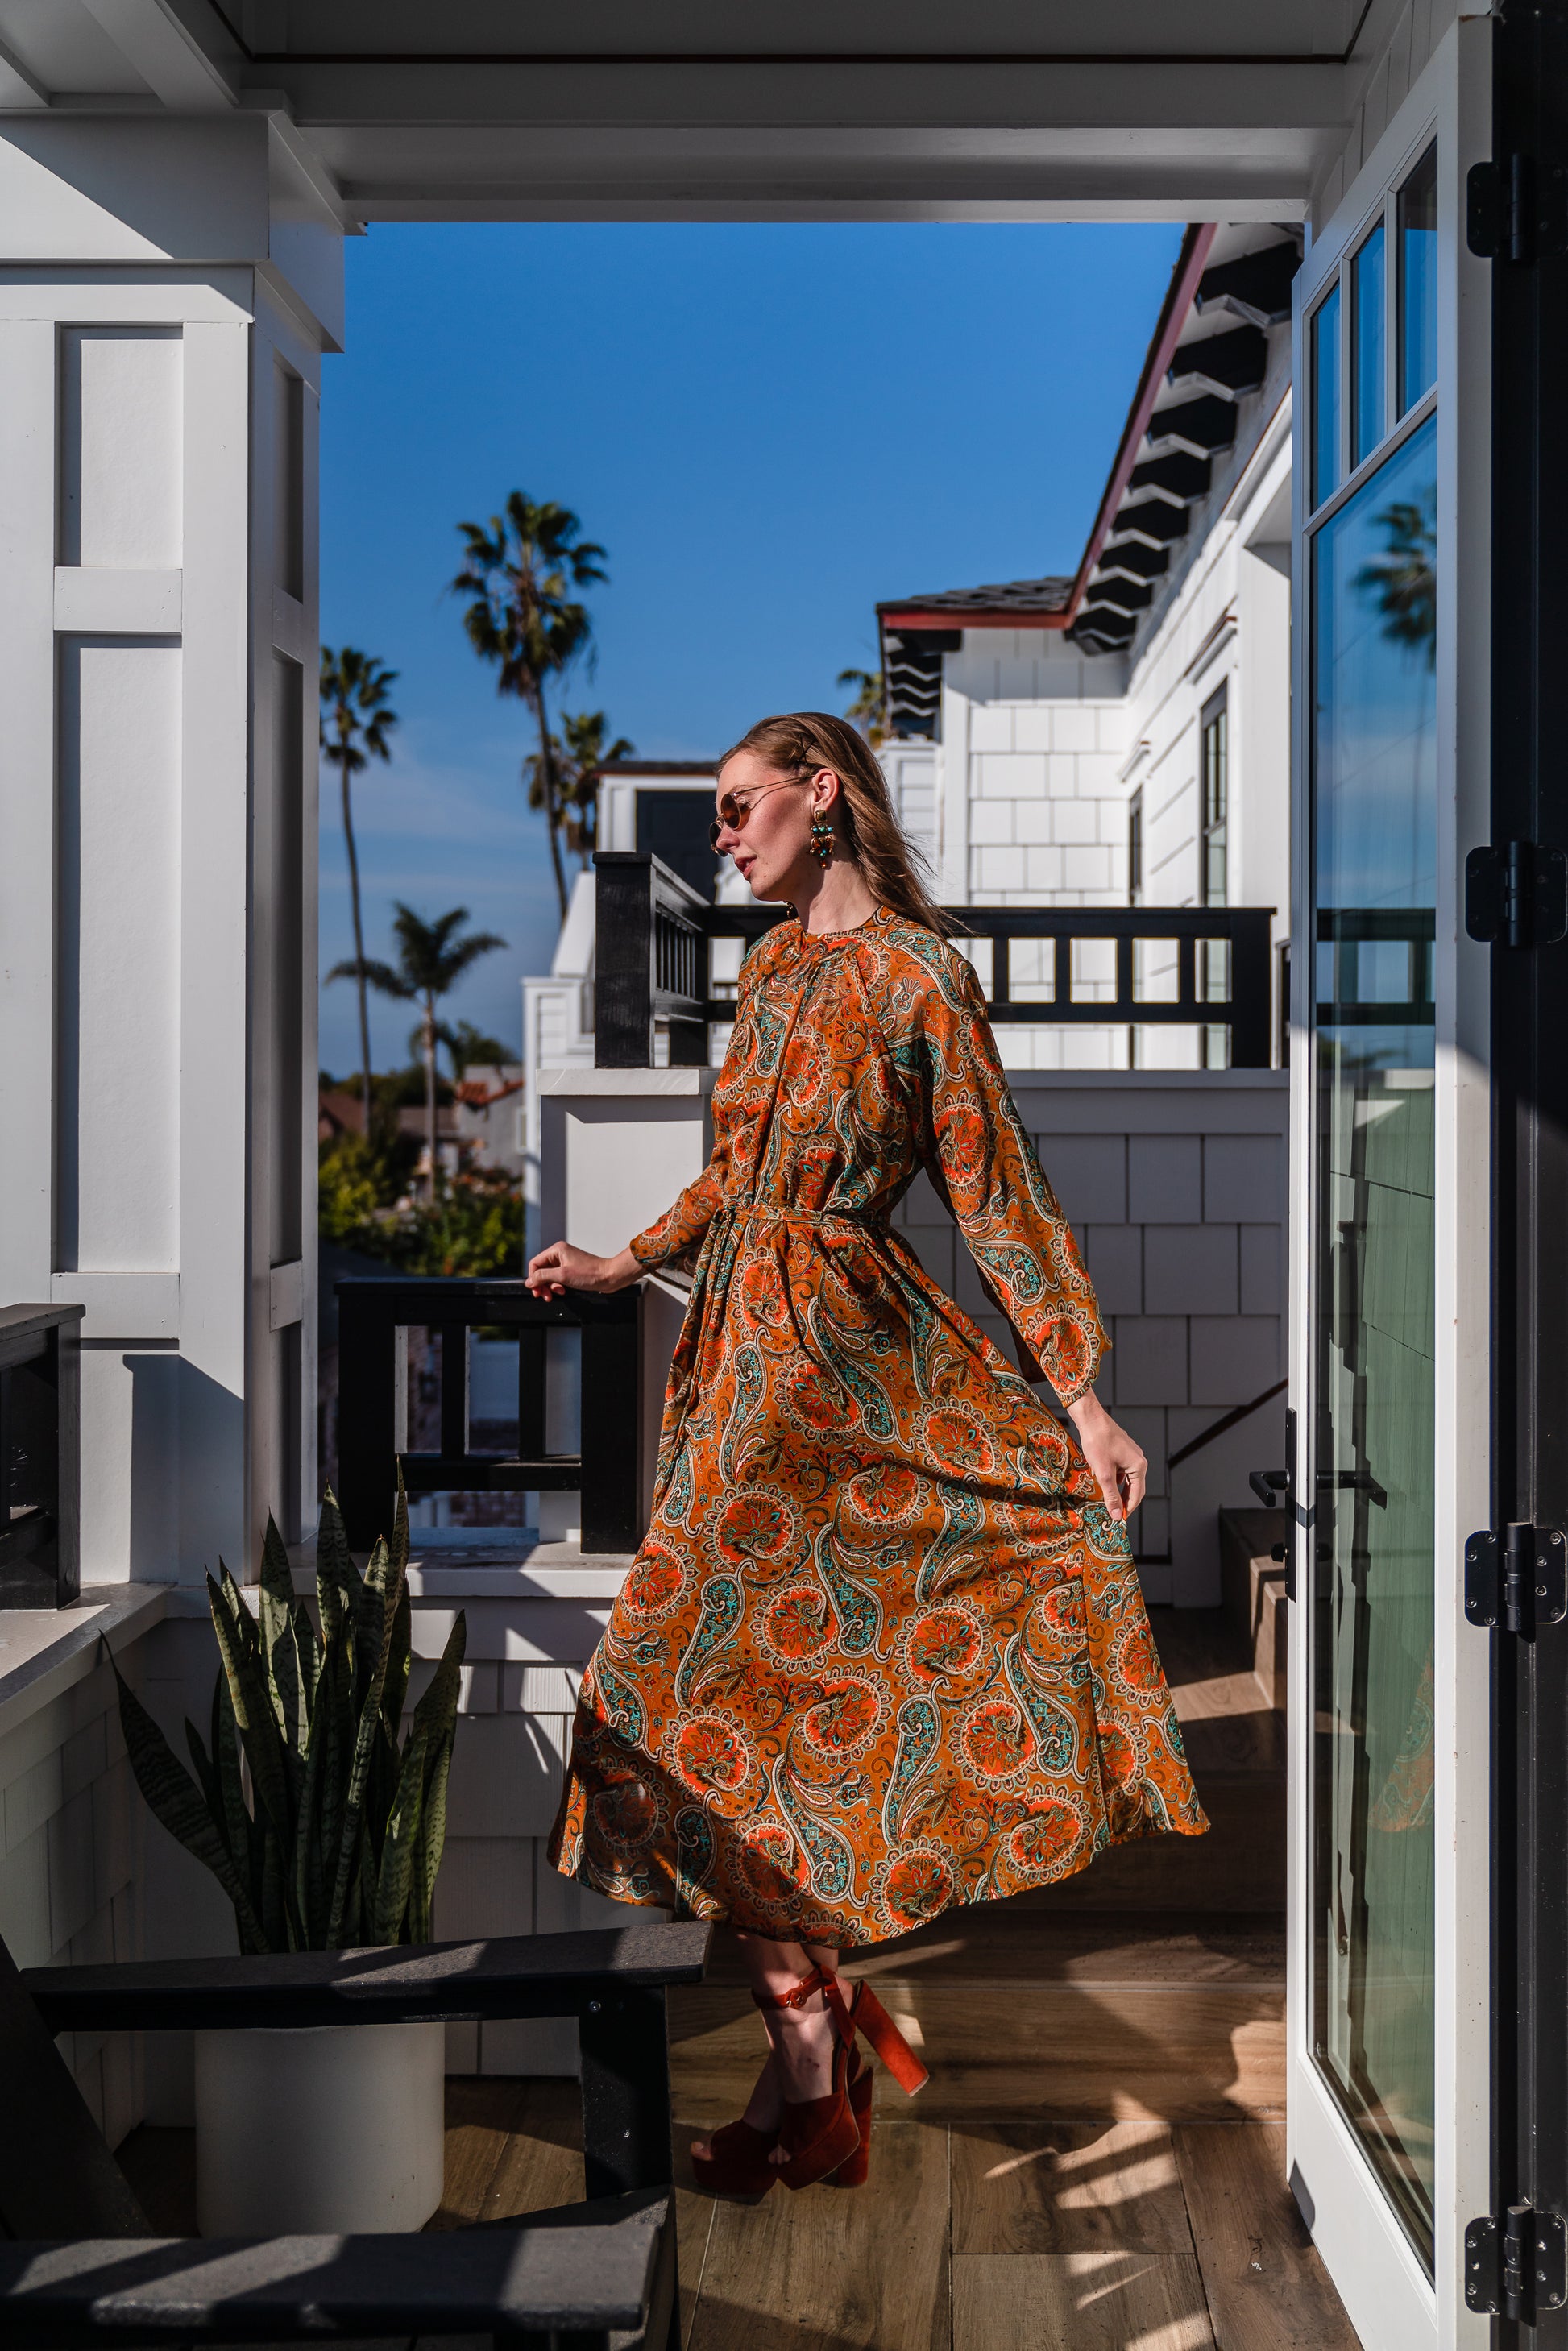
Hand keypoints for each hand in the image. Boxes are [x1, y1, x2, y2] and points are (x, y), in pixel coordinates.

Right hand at [524, 1241, 640, 1298]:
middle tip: (544, 1296)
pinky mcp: (571, 1270)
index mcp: (557, 1250)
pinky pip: (558, 1278)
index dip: (533, 1278)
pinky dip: (558, 1286)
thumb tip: (529, 1281)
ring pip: (549, 1276)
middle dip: (542, 1284)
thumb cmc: (590, 1273)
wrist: (609, 1277)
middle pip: (541, 1270)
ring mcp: (566, 1262)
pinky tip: (563, 1291)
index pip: (535, 1263)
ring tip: (556, 1294)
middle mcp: (560, 1254)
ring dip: (550, 1287)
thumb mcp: (563, 1276)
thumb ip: (543, 1277)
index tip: (536, 1290)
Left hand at [1064, 1390, 1146, 1522]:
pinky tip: (1103, 1483)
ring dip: (1118, 1491)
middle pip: (1135, 1488)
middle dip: (1124, 1501)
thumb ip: (1111, 1496)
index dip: (1128, 1509)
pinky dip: (1114, 1479)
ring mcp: (1130, 1454)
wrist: (1090, 1418)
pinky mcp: (1122, 1451)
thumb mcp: (1103, 1473)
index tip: (1119, 1520)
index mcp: (1139, 1466)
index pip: (1137, 1494)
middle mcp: (1138, 1460)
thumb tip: (1117, 1515)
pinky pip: (1121, 1470)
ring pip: (1127, 1479)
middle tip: (1113, 1514)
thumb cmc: (1098, 1442)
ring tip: (1107, 1501)